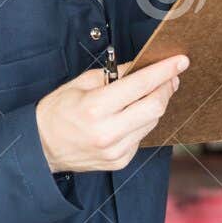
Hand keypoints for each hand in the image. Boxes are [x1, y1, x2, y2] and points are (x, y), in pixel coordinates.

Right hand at [35, 54, 188, 172]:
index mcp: (96, 108)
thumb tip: (142, 67)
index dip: (164, 71)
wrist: (41, 148)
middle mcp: (108, 132)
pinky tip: (132, 115)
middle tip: (171, 76)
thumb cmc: (57, 111)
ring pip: (152, 122)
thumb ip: (115, 74)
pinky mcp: (120, 161)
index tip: (180, 61)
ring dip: (156, 104)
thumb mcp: (81, 83)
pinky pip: (142, 136)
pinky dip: (142, 121)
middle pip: (155, 107)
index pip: (141, 85)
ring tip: (150, 92)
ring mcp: (116, 151)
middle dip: (167, 87)